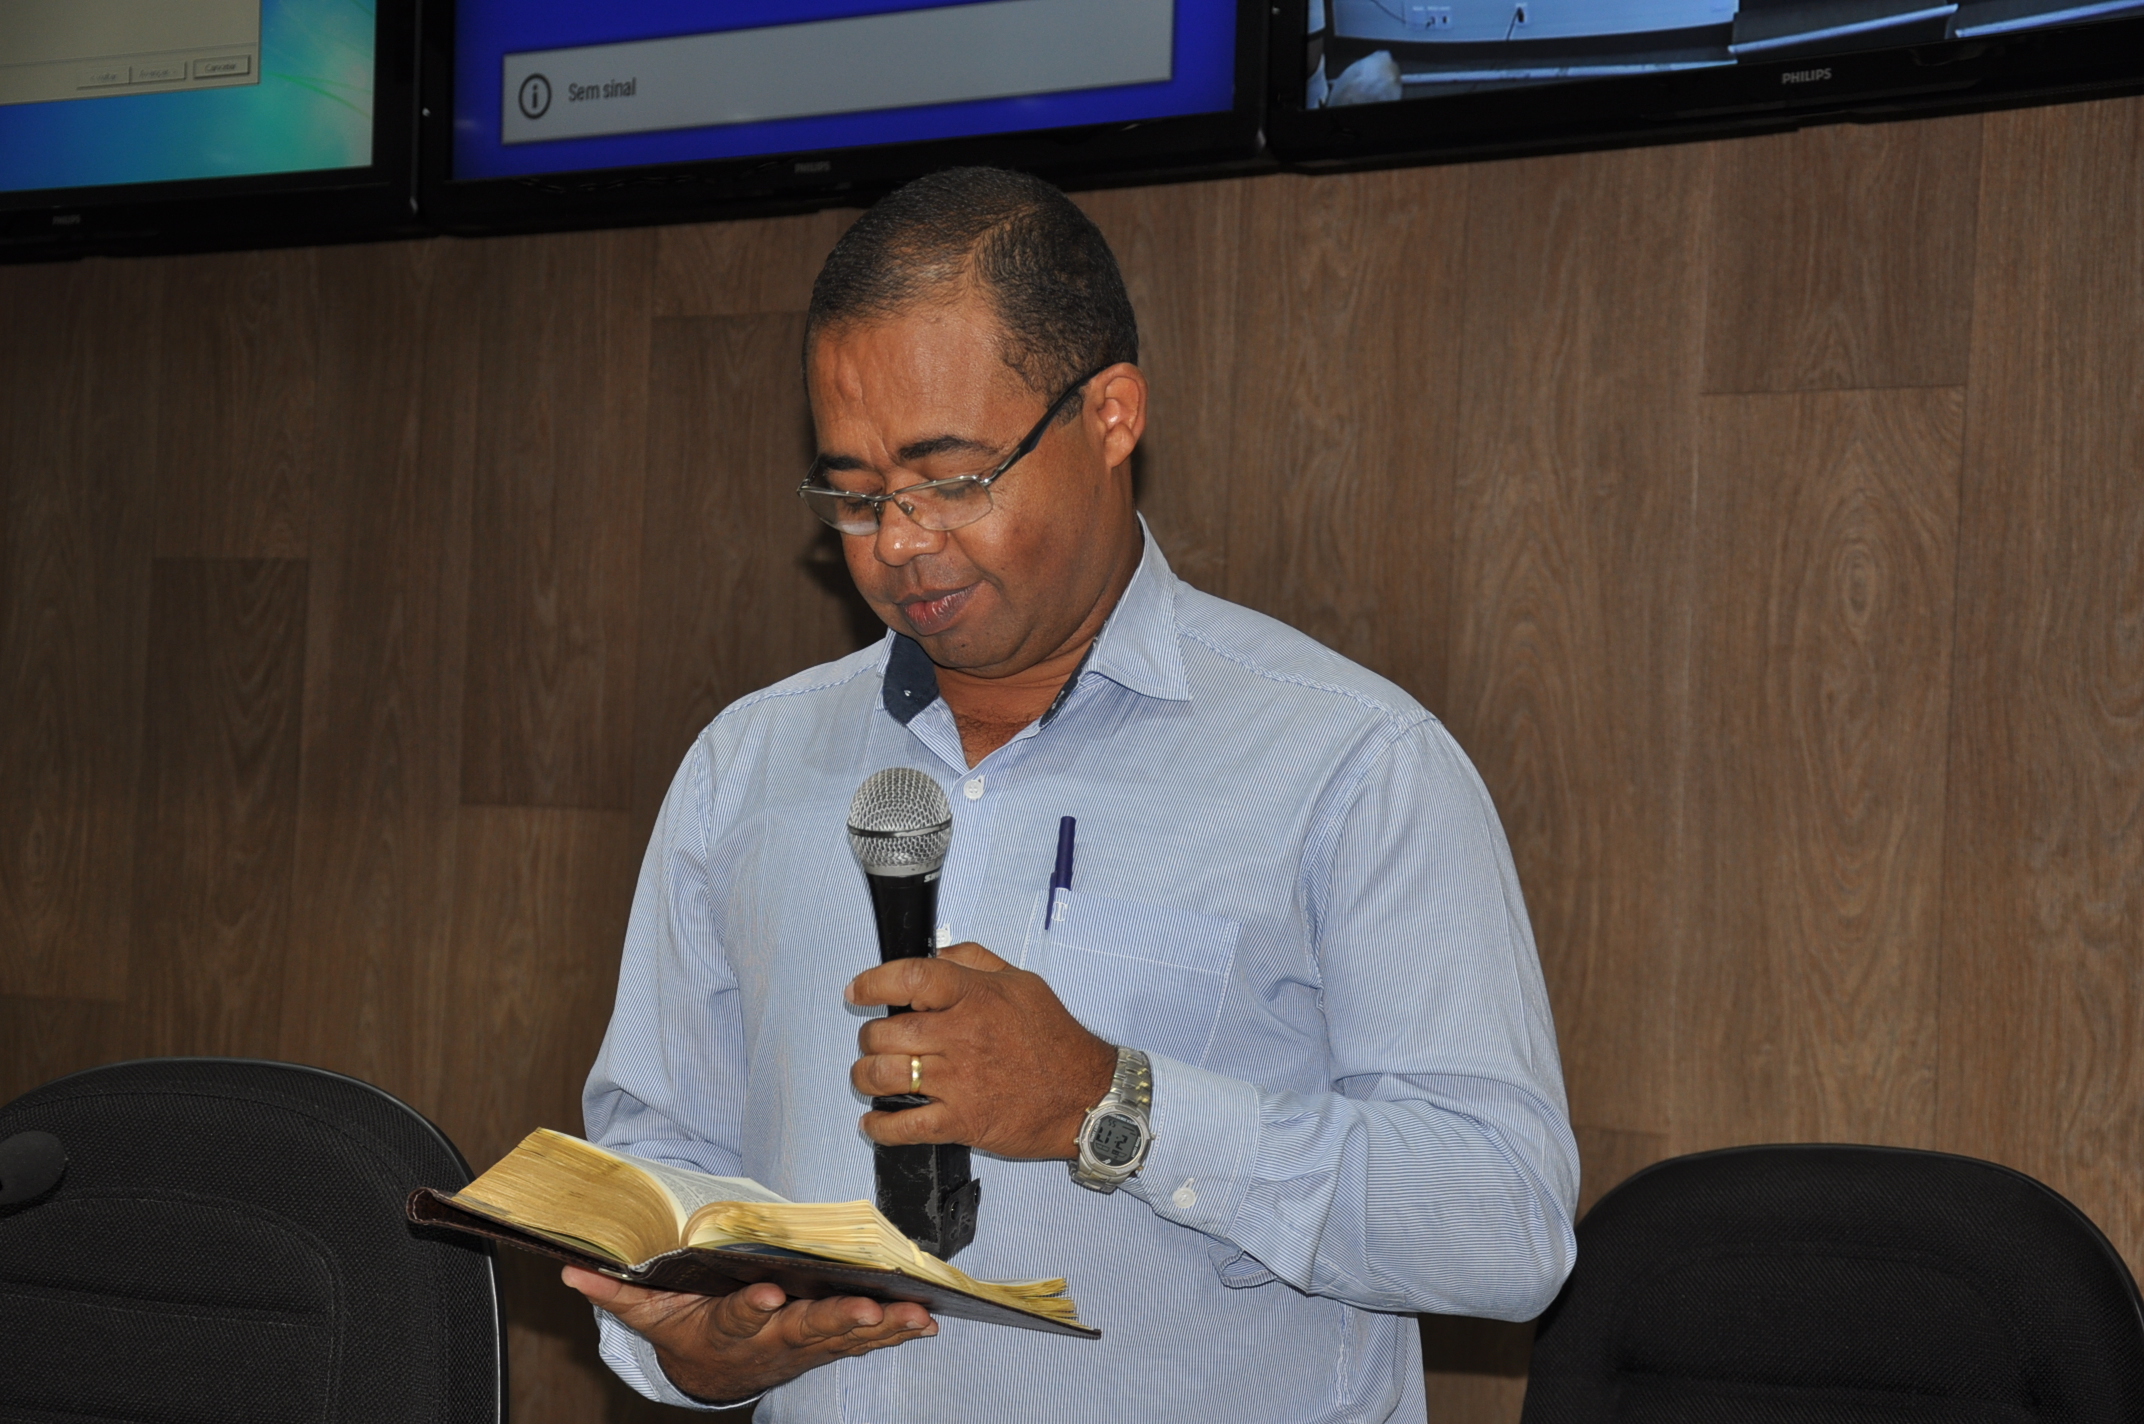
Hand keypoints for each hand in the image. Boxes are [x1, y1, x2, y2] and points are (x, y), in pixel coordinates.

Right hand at [561, 1266, 934, 1402]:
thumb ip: (618, 1293)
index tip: (768, 1294)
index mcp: (727, 1328)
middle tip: (866, 1310)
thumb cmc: (687, 1329)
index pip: (740, 1315)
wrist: (713, 1374)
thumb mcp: (650, 1314)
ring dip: (879, 1327)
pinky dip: (895, 1332)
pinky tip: (925, 1323)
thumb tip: (572, 1272)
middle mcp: (771, 1340)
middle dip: (837, 1319)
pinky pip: (865, 1340)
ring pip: (844, 1336)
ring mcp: (804, 1345)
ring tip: (910, 1315)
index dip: (753, 1307)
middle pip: (806, 1329)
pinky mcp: (828, 1343)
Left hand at [847, 941, 1117, 1158]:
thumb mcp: (1022, 982)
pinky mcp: (961, 1121)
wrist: (1088, 1095)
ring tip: (869, 1076)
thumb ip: (975, 961)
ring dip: (865, 1077)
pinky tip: (874, 1121)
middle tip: (875, 1041)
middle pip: (884, 1033)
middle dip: (869, 1038)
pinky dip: (879, 1126)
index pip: (909, 978)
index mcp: (975, 997)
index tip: (858, 991)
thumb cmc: (1056, 1040)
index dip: (872, 983)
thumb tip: (936, 953)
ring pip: (883, 1077)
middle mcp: (961, 1036)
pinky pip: (903, 1126)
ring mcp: (958, 1081)